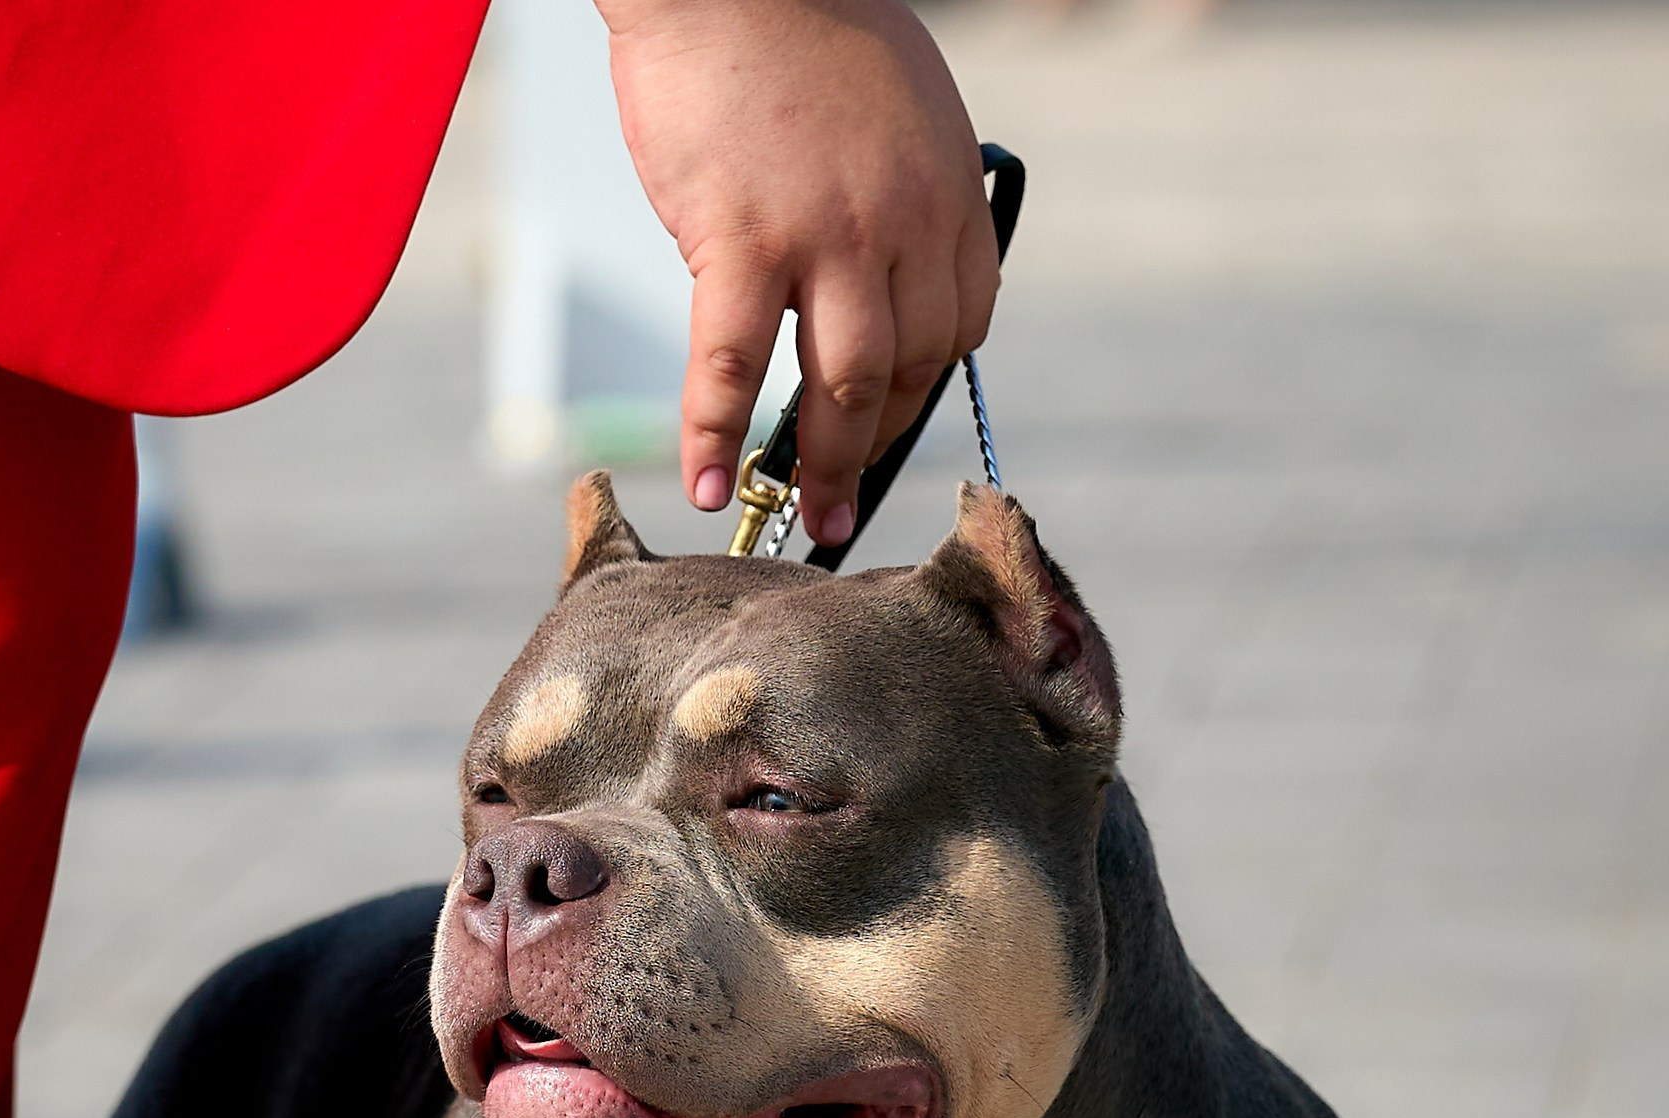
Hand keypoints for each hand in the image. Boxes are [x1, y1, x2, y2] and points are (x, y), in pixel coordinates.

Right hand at [601, 0, 997, 546]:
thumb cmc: (796, 24)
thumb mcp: (895, 104)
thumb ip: (897, 192)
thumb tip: (869, 269)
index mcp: (946, 188)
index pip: (959, 323)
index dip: (925, 385)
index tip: (890, 417)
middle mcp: (902, 221)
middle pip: (909, 368)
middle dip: (877, 443)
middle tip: (845, 498)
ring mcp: (825, 236)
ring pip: (842, 386)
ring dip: (825, 465)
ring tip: (805, 518)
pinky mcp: (741, 241)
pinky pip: (732, 367)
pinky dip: (716, 437)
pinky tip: (709, 487)